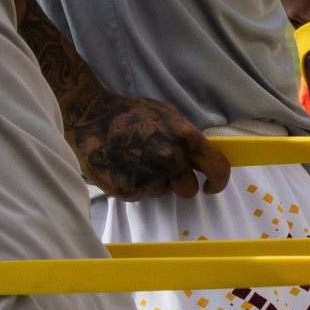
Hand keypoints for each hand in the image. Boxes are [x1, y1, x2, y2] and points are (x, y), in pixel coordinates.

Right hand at [69, 94, 232, 199]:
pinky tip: (123, 166)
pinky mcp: (127, 189)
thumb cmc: (131, 114)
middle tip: (162, 167)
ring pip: (161, 193)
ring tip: (135, 159)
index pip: (218, 169)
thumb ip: (188, 138)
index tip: (210, 186)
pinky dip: (134, 185)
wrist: (91, 117)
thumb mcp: (169, 115)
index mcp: (186, 138)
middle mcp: (170, 159)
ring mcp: (148, 176)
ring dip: (153, 182)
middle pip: (188, 190)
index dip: (217, 182)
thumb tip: (204, 157)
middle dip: (179, 182)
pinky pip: (139, 195)